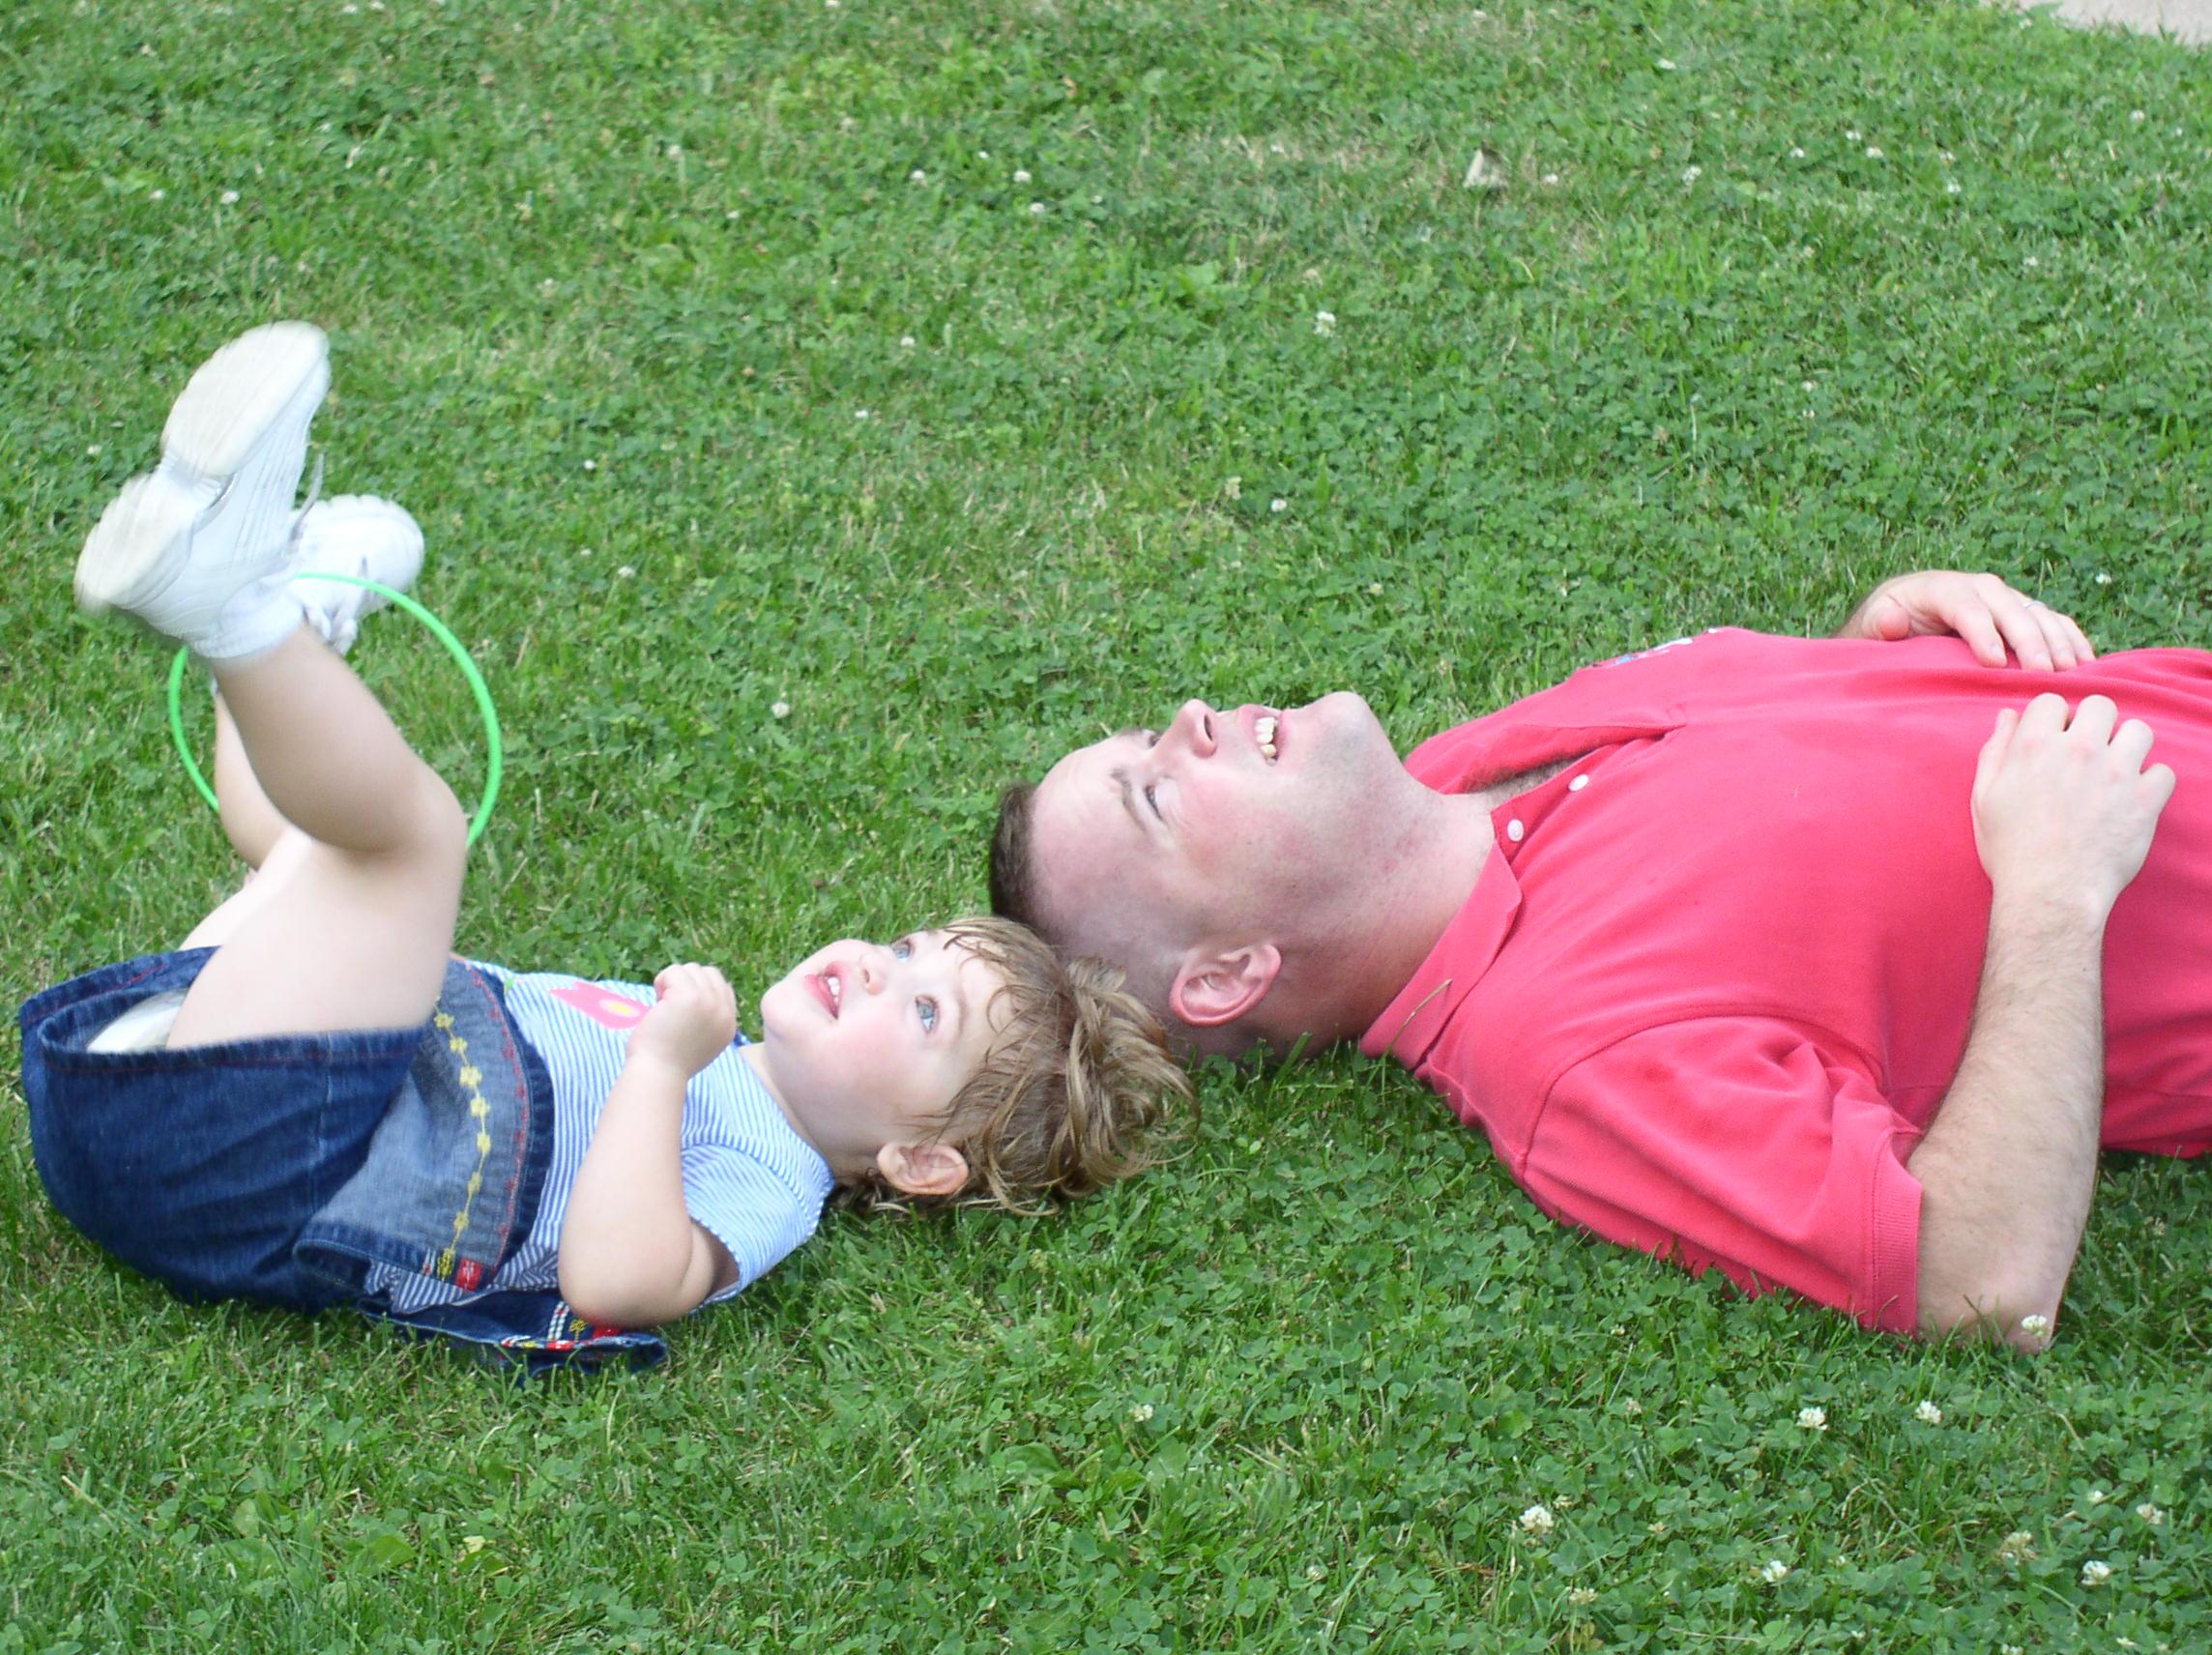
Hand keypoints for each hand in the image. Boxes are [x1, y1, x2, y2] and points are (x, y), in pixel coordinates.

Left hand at [629, 962, 738, 1076]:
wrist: (658, 1074)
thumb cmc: (669, 1062)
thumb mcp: (703, 1042)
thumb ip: (709, 1020)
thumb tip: (700, 994)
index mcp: (729, 1023)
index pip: (722, 987)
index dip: (699, 991)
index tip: (682, 1011)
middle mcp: (724, 1011)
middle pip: (708, 973)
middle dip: (686, 984)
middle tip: (670, 1008)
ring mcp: (709, 1002)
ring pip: (691, 969)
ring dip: (672, 982)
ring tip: (663, 1006)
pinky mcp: (689, 996)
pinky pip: (674, 971)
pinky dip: (661, 982)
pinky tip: (657, 1004)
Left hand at [1846, 571, 2093, 670]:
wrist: (1908, 608)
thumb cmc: (1891, 621)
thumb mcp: (1877, 621)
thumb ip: (1882, 622)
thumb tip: (1894, 621)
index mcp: (1945, 589)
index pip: (1968, 609)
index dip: (1983, 634)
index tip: (1995, 663)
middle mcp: (1982, 588)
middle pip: (2012, 611)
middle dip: (2029, 641)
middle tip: (2043, 674)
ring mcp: (2007, 598)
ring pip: (2039, 614)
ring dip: (2058, 641)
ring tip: (2071, 671)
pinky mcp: (2023, 611)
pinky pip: (2054, 621)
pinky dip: (2071, 638)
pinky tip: (2087, 662)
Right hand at [1971, 694, 2174, 917]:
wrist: (2049, 894)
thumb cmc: (2011, 850)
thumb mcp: (1984, 797)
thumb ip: (1995, 750)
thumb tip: (2009, 716)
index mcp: (2034, 746)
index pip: (2052, 701)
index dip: (2052, 719)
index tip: (2053, 741)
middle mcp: (2079, 750)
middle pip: (2101, 706)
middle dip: (2094, 724)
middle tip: (2087, 753)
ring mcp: (2116, 773)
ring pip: (2139, 731)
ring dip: (2128, 747)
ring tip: (2115, 772)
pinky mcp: (2146, 798)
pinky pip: (2164, 771)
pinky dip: (2152, 783)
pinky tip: (2132, 799)